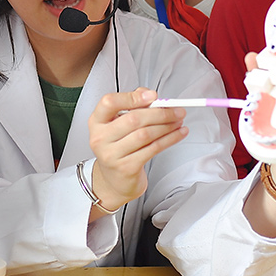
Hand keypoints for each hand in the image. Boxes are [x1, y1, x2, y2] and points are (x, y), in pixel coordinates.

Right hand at [87, 87, 187, 213]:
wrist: (114, 181)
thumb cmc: (119, 147)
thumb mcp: (118, 124)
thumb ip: (131, 105)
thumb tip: (149, 94)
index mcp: (97, 121)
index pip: (109, 102)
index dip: (132, 97)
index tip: (153, 96)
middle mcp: (100, 137)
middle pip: (133, 119)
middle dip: (159, 112)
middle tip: (176, 110)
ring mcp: (112, 154)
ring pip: (145, 134)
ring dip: (167, 126)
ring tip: (178, 121)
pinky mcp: (126, 167)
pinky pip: (153, 149)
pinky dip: (169, 139)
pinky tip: (178, 134)